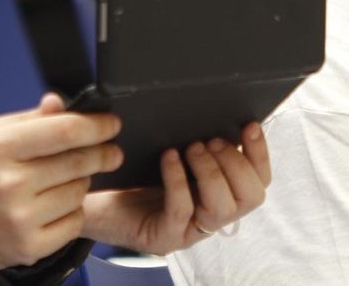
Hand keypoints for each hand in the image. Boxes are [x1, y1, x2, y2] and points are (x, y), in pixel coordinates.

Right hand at [0, 94, 121, 284]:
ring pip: (79, 191)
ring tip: (60, 180)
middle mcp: (10, 185)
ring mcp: (20, 219)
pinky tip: (52, 206)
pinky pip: (74, 222)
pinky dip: (71, 212)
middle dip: (103, 153)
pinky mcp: (28, 247)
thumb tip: (62, 103)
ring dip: (80, 182)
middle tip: (109, 150)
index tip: (111, 124)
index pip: (66, 131)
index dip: (98, 125)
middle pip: (80, 161)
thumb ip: (28, 119)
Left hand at [81, 122, 271, 254]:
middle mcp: (210, 216)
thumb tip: (222, 111)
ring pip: (223, 208)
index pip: (259, 181)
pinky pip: (182, 210)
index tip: (249, 125)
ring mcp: (189, 230)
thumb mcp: (174, 152)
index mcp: (220, 194)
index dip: (260, 153)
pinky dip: (178, 179)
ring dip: (212, 172)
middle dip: (236, 163)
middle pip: (251, 197)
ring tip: (192, 148)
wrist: (88, 196)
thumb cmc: (131, 173)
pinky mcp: (163, 237)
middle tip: (211, 140)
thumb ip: (201, 141)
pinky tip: (169, 157)